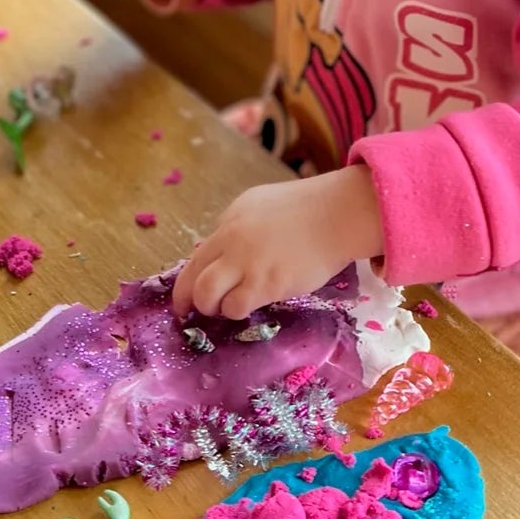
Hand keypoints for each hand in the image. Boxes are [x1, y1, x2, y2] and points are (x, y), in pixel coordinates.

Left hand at [172, 167, 383, 319]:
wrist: (336, 215)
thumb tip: (223, 254)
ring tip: (231, 308)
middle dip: (193, 302)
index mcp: (229, 223)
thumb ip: (237, 229)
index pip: (195, 260)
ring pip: (210, 297)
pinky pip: (238, 306)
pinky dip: (239, 310)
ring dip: (216, 308)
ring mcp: (249, 264)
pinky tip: (252, 305)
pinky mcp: (268, 284)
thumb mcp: (259, 206)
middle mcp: (232, 242)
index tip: (183, 302)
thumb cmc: (305, 209)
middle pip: (196, 281)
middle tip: (202, 312)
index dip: (184, 286)